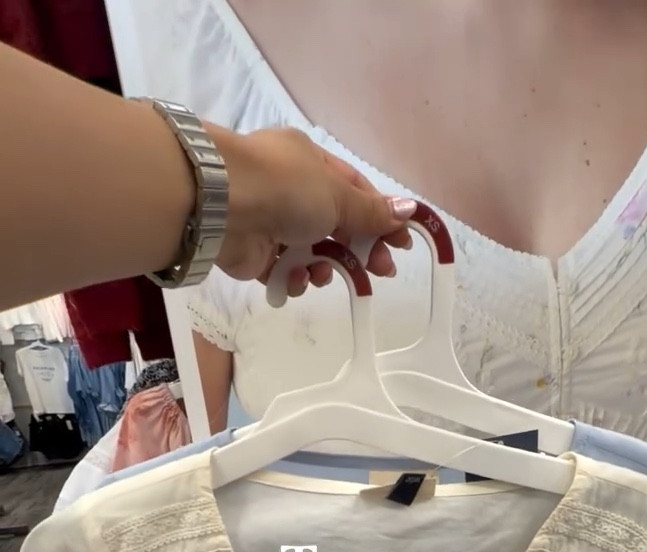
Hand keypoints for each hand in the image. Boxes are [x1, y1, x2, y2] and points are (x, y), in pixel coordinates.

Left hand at [206, 124, 415, 294]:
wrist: (220, 204)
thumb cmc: (285, 187)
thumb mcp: (338, 196)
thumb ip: (371, 211)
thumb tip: (409, 210)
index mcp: (310, 162)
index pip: (354, 191)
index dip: (380, 218)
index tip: (401, 244)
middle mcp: (289, 189)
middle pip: (336, 225)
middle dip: (359, 249)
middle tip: (381, 271)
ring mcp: (269, 221)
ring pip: (310, 251)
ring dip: (323, 266)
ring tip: (323, 274)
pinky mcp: (252, 253)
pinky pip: (282, 271)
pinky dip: (292, 278)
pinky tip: (295, 278)